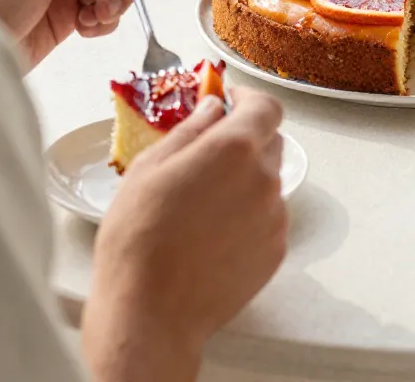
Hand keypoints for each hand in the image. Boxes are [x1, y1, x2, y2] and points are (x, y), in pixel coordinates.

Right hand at [83, 89, 286, 381]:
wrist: (149, 314)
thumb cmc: (138, 238)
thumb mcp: (150, 167)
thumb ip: (190, 130)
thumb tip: (212, 108)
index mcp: (235, 148)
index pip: (267, 106)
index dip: (249, 100)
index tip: (230, 103)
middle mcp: (264, 177)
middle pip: (271, 141)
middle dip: (245, 139)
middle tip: (208, 155)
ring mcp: (274, 216)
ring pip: (268, 181)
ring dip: (246, 179)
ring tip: (204, 203)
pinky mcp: (276, 251)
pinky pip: (269, 217)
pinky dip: (249, 214)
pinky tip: (213, 232)